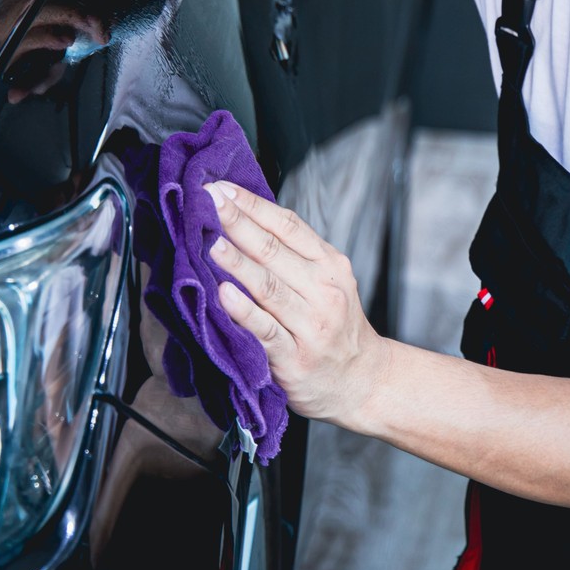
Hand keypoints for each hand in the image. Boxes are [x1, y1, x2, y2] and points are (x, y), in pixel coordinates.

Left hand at [203, 181, 390, 425]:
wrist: (361, 381)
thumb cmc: (334, 326)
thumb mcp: (328, 282)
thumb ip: (293, 255)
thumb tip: (242, 219)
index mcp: (329, 265)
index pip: (288, 225)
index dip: (253, 204)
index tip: (221, 188)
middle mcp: (324, 291)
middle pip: (275, 250)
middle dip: (238, 223)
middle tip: (208, 202)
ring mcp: (310, 325)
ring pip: (269, 287)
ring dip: (238, 263)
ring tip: (212, 243)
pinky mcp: (294, 358)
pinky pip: (266, 330)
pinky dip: (244, 311)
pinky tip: (224, 295)